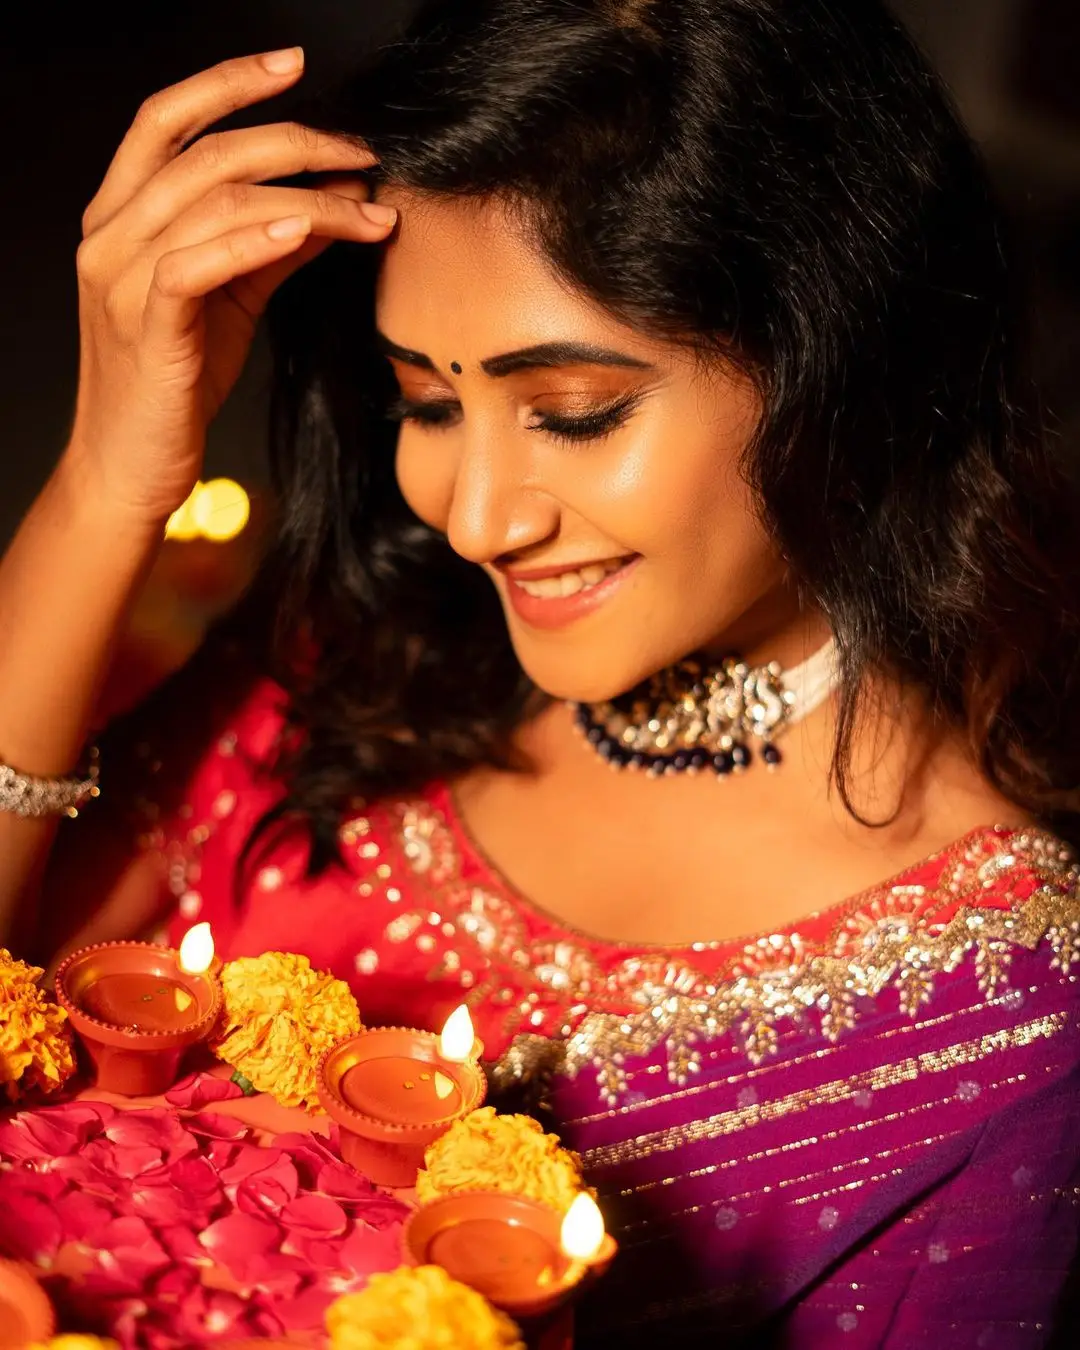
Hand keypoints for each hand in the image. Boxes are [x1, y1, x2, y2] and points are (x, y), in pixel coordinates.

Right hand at [65, 48, 393, 524]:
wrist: (131, 463)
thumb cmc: (177, 381)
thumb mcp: (230, 301)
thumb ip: (271, 246)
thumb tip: (336, 203)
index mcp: (121, 216)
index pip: (166, 119)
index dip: (227, 81)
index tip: (293, 64)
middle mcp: (109, 235)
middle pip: (204, 153)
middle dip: (294, 142)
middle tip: (360, 154)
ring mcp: (119, 280)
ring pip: (212, 203)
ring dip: (305, 198)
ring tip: (365, 206)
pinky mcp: (144, 329)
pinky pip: (194, 265)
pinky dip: (252, 240)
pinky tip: (305, 229)